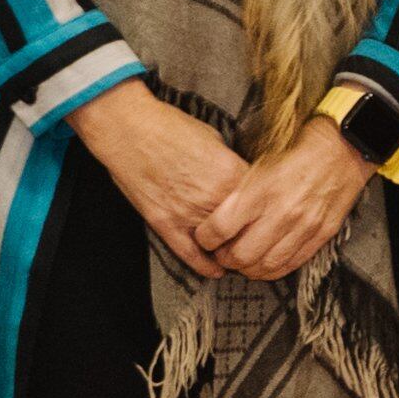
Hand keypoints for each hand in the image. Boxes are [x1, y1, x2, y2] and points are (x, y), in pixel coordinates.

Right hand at [70, 82, 250, 277]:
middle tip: (262, 239)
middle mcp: (213, 197)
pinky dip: (205, 265)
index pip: (263, 201)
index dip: (268, 209)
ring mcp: (188, 213)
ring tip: (242, 255)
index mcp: (230, 173)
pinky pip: (190, 253)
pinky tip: (217, 270)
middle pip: (247, 227)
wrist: (127, 128)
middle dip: (255, 233)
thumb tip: (243, 178)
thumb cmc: (169, 127)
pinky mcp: (165, 223)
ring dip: (232, 251)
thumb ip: (232, 164)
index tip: (271, 214)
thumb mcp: (215, 138)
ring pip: (221, 245)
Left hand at [201, 121, 374, 281]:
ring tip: (242, 262)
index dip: (205, 239)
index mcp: (261, 189)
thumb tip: (216, 219)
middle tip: (221, 253)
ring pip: (265, 265)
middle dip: (224, 259)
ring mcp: (304, 225)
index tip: (205, 238)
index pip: (220, 228)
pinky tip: (266, 264)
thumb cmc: (297, 153)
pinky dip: (274, 270)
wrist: (341, 149)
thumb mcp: (260, 165)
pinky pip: (292, 264)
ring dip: (248, 269)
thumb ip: (238, 193)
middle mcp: (282, 211)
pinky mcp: (322, 234)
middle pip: (240, 254)